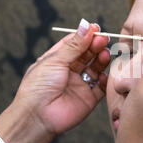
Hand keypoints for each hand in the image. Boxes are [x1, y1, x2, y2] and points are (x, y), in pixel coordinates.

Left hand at [9, 19, 110, 137]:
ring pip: (95, 68)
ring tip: (105, 54)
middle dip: (96, 46)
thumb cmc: (38, 87)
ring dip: (102, 60)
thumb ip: (74, 44)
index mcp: (57, 60)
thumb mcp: (55, 60)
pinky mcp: (89, 98)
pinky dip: (105, 79)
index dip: (86, 36)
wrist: (37, 117)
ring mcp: (79, 84)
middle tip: (103, 40)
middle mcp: (69, 71)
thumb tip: (86, 25)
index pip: (75, 43)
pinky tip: (104, 74)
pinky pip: (101, 87)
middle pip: (87, 54)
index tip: (96, 29)